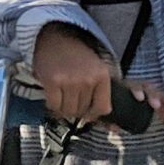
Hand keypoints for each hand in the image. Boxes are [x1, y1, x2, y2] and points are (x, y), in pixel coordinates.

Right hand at [32, 24, 163, 125]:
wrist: (54, 38)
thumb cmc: (75, 56)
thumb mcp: (95, 69)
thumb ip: (100, 93)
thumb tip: (111, 126)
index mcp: (102, 76)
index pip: (103, 108)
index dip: (93, 113)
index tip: (87, 111)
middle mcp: (88, 79)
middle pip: (82, 111)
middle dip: (76, 108)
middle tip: (70, 97)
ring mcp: (70, 81)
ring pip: (68, 111)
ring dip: (63, 108)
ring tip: (61, 96)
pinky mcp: (53, 81)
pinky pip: (54, 105)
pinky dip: (52, 104)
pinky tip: (53, 95)